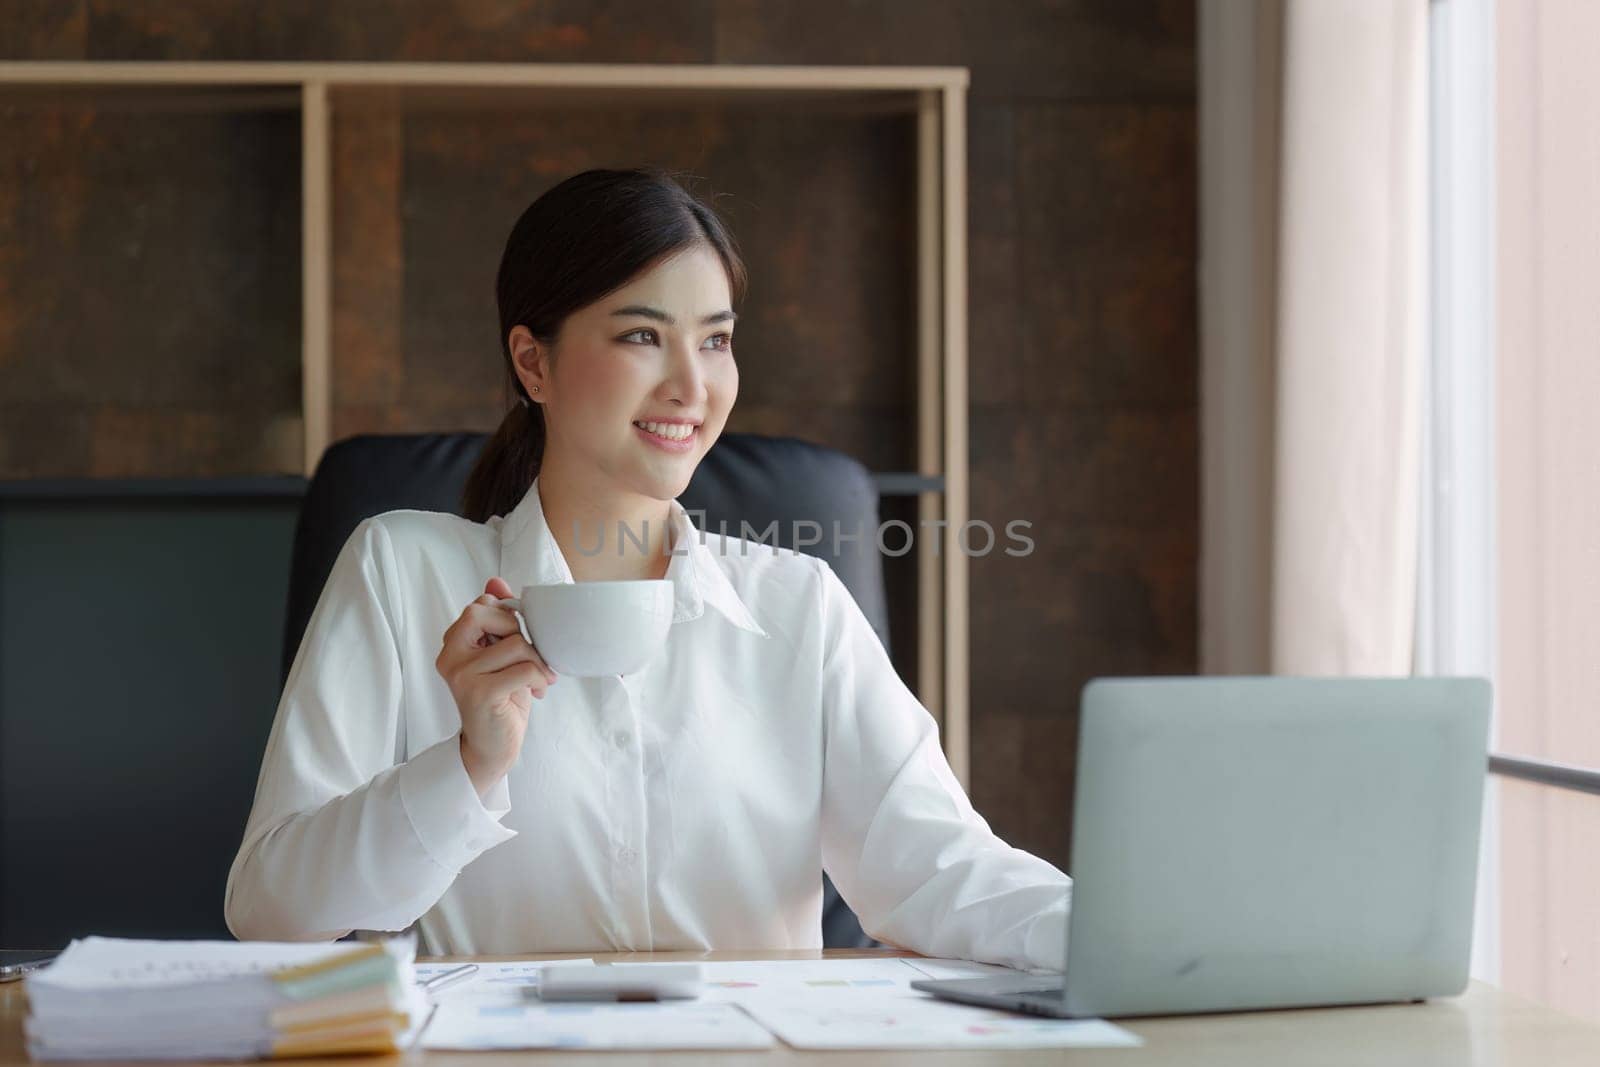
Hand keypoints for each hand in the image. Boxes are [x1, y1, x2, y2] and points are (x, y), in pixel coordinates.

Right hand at [435, 577, 556, 796]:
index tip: (519, 640)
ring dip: (538, 662)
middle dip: (520, 634)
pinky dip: (539, 678)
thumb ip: (496, 620)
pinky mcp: (480, 693)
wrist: (492, 746)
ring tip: (538, 679)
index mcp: (453, 643)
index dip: (508, 617)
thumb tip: (495, 581)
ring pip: (516, 644)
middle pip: (492, 616)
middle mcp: (450, 656)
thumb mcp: (500, 655)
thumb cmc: (500, 698)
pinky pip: (524, 669)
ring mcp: (462, 675)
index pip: (480, 605)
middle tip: (530, 657)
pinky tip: (536, 691)